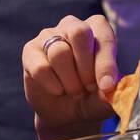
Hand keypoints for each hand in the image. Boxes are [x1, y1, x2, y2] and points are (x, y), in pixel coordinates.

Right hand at [22, 14, 120, 137]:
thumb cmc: (90, 97)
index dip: (106, 63)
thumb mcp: (105, 97)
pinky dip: (52, 85)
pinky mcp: (30, 51)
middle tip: (89, 87)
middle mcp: (73, 26)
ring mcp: (49, 36)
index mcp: (97, 29)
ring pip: (59, 52)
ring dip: (70, 80)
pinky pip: (41, 67)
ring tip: (75, 92)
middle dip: (86, 67)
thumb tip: (109, 88)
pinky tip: (58, 90)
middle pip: (79, 32)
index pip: (104, 37)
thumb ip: (109, 92)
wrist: (65, 114)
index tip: (107, 86)